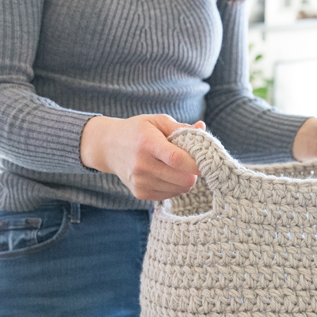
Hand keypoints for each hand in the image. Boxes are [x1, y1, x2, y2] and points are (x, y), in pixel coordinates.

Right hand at [80, 114, 204, 199]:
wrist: (108, 147)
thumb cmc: (137, 131)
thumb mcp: (156, 122)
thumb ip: (181, 127)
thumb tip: (202, 128)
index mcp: (147, 144)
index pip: (177, 159)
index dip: (196, 163)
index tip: (208, 162)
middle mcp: (142, 165)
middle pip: (182, 179)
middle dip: (193, 172)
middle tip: (191, 162)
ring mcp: (140, 182)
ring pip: (179, 189)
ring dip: (184, 179)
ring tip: (176, 166)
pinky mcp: (140, 193)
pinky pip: (170, 194)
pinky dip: (174, 186)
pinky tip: (166, 174)